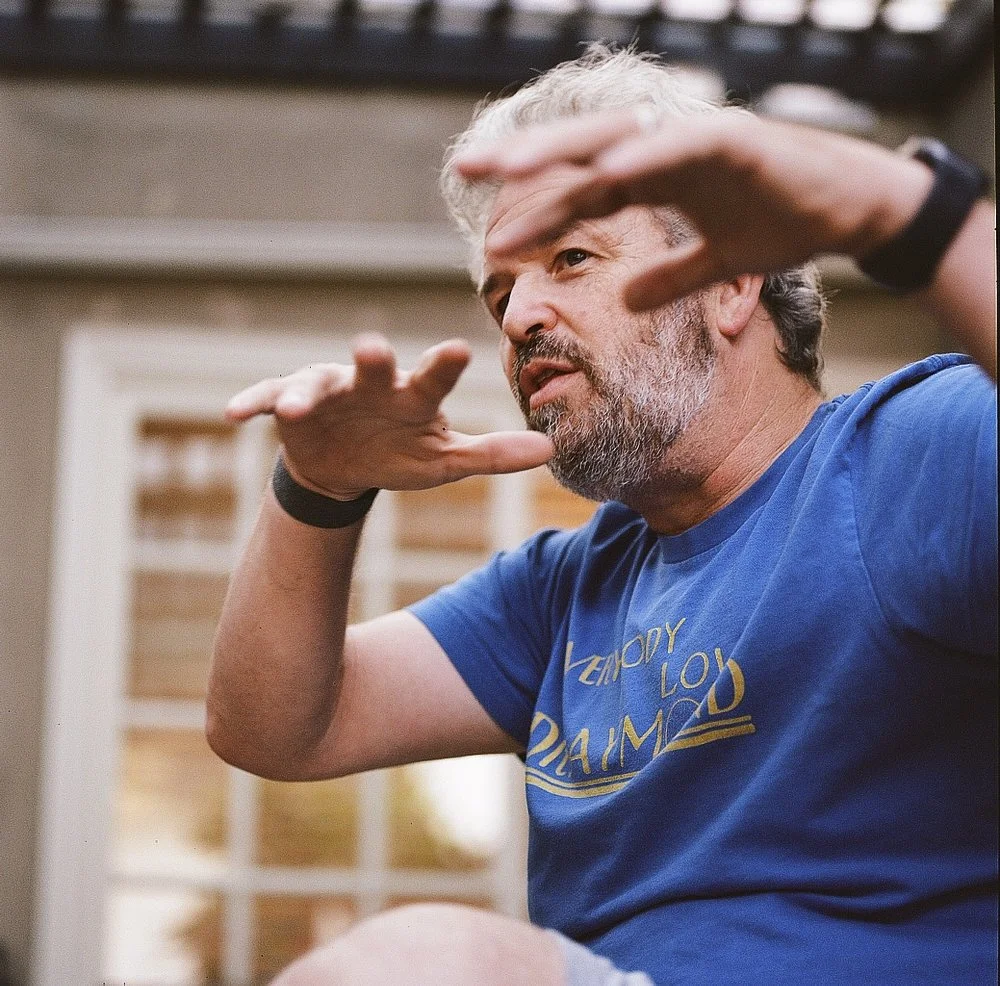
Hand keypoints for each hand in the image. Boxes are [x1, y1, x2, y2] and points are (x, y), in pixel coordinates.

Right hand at [225, 335, 552, 497]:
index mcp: (411, 394)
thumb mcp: (444, 461)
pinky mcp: (288, 406)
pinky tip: (235, 414)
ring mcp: (326, 391)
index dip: (442, 365)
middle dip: (370, 358)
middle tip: (372, 349)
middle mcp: (369, 383)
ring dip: (303, 392)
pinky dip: (254, 403)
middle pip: (372, 366)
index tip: (459, 350)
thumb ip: (492, 454)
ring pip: (315, 384)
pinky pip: (268, 399)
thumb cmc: (401, 454)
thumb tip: (550, 449)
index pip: (432, 377)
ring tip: (295, 407)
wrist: (344, 468)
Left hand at [457, 109, 931, 308]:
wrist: (850, 210)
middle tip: (465, 169)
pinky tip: (604, 174)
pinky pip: (681, 147)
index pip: (583, 192)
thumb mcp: (715, 262)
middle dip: (524, 161)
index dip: (538, 211)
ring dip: (563, 151)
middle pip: (581, 154)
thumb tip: (625, 302)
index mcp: (656, 179)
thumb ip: (668, 277)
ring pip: (616, 140)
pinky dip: (645, 158)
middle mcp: (664, 154)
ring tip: (510, 165)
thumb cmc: (785, 224)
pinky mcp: (736, 141)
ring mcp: (695, 141)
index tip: (491, 237)